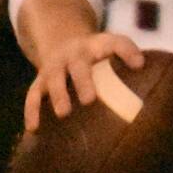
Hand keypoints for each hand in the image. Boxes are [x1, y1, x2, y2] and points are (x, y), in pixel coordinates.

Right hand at [24, 32, 144, 130]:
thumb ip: (127, 53)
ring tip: (63, 114)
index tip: (139, 65)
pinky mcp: (39, 82)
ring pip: (53, 80)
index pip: (115, 44)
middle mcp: (72, 55)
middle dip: (83, 82)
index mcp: (95, 47)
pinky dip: (31, 111)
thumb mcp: (113, 46)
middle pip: (78, 67)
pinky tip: (34, 129)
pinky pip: (32, 96)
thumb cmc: (97, 53)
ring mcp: (54, 68)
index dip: (127, 52)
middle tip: (90, 100)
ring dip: (57, 96)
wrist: (62, 43)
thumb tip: (141, 65)